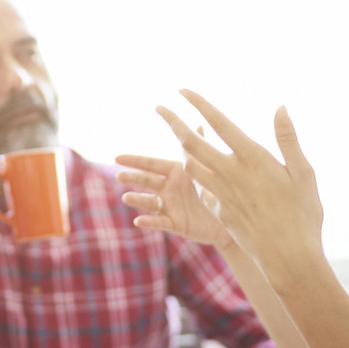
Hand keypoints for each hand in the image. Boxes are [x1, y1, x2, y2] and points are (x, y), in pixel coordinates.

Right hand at [114, 153, 231, 247]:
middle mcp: (169, 188)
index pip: (151, 164)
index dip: (134, 161)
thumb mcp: (208, 167)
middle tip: (119, 176)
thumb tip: (198, 123)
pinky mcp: (175, 223)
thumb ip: (199, 149)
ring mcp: (170, 206)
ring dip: (137, 200)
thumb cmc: (219, 189)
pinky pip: (160, 222)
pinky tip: (139, 220)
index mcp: (175, 172)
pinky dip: (149, 221)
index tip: (117, 157)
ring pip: (149, 202)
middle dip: (133, 178)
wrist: (231, 216)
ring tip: (126, 198)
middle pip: (146, 182)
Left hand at [154, 90, 323, 281]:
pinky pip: (200, 188)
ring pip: (190, 165)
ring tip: (173, 135)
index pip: (220, 123)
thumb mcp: (303, 173)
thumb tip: (281, 107)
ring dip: (178, 148)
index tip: (182, 91)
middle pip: (192, 143)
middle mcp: (230, 174)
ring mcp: (221, 194)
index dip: (199, 105)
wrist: (287, 256)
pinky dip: (194, 174)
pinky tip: (192, 169)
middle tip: (160, 108)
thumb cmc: (302, 214)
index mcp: (252, 158)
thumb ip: (287, 139)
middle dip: (173, 123)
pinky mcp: (219, 211)